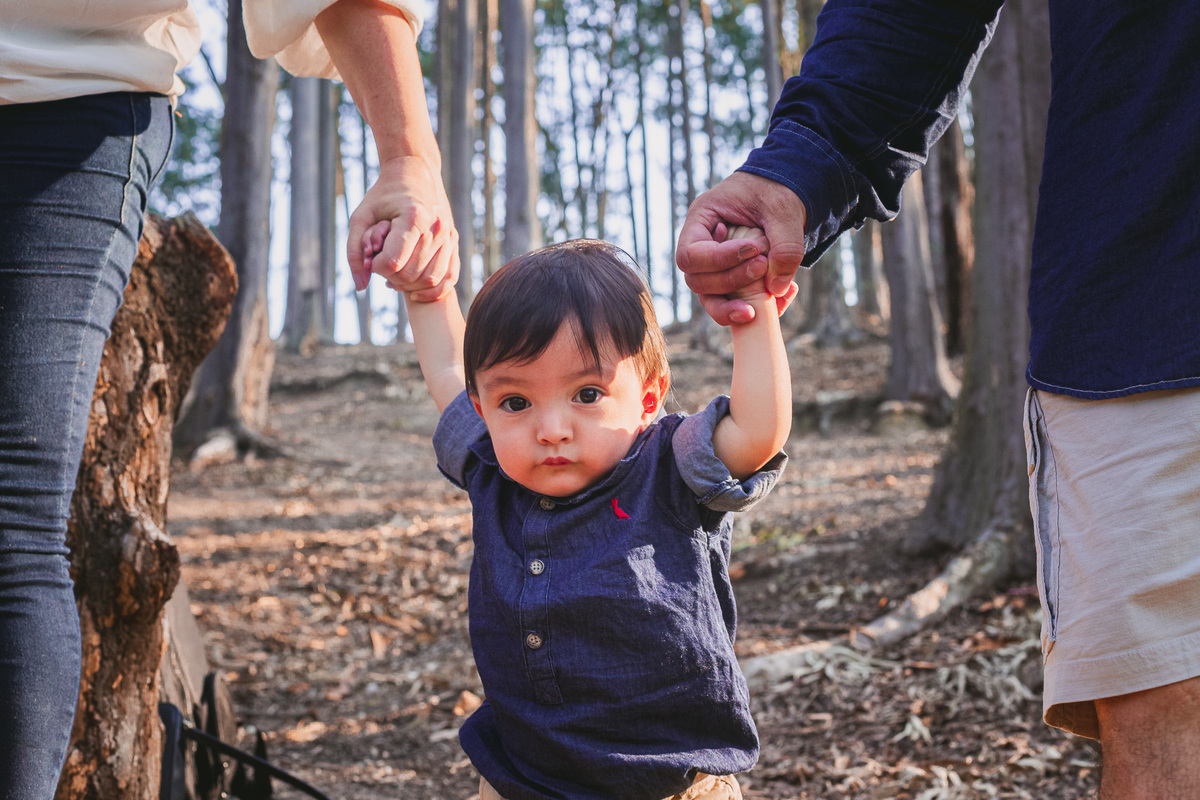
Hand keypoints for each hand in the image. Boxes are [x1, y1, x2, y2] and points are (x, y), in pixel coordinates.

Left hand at [348, 155, 458, 300]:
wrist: (415, 174)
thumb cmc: (383, 196)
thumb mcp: (360, 217)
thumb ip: (354, 252)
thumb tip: (361, 288)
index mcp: (413, 218)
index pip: (392, 262)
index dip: (376, 266)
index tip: (371, 255)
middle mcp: (436, 228)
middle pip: (411, 274)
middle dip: (391, 276)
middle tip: (381, 264)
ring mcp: (449, 236)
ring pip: (430, 280)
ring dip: (409, 285)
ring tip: (395, 274)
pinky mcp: (455, 243)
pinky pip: (449, 278)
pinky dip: (433, 290)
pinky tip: (415, 291)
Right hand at [676, 171, 807, 324]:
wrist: (788, 191)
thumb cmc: (777, 192)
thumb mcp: (783, 210)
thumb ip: (784, 246)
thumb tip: (775, 289)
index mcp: (701, 219)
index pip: (690, 254)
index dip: (718, 260)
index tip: (754, 250)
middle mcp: (702, 246)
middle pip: (697, 280)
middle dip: (730, 281)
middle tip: (763, 266)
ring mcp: (715, 266)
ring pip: (710, 298)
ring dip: (732, 306)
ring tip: (759, 307)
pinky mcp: (733, 280)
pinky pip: (733, 302)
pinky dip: (754, 307)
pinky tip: (779, 300)